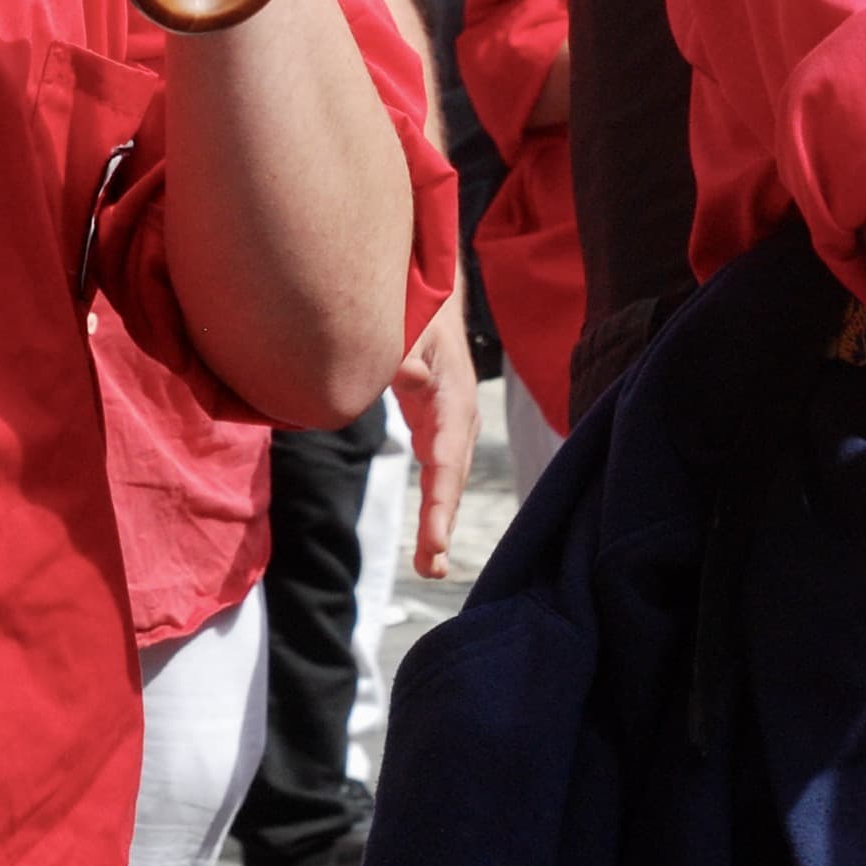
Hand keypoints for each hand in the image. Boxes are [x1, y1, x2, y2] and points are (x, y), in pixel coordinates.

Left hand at [391, 290, 477, 578]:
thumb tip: (413, 381)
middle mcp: (459, 416)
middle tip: (431, 565)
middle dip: (442, 521)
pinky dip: (435, 506)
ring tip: (429, 567)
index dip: (441, 498)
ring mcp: (452, 425)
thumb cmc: (418, 310)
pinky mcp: (440, 428)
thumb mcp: (412, 324)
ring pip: (447, 480)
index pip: (446, 455)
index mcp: (453, 395)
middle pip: (452, 476)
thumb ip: (406, 353)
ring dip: (439, 522)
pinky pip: (439, 474)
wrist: (434, 299)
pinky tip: (429, 542)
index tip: (434, 537)